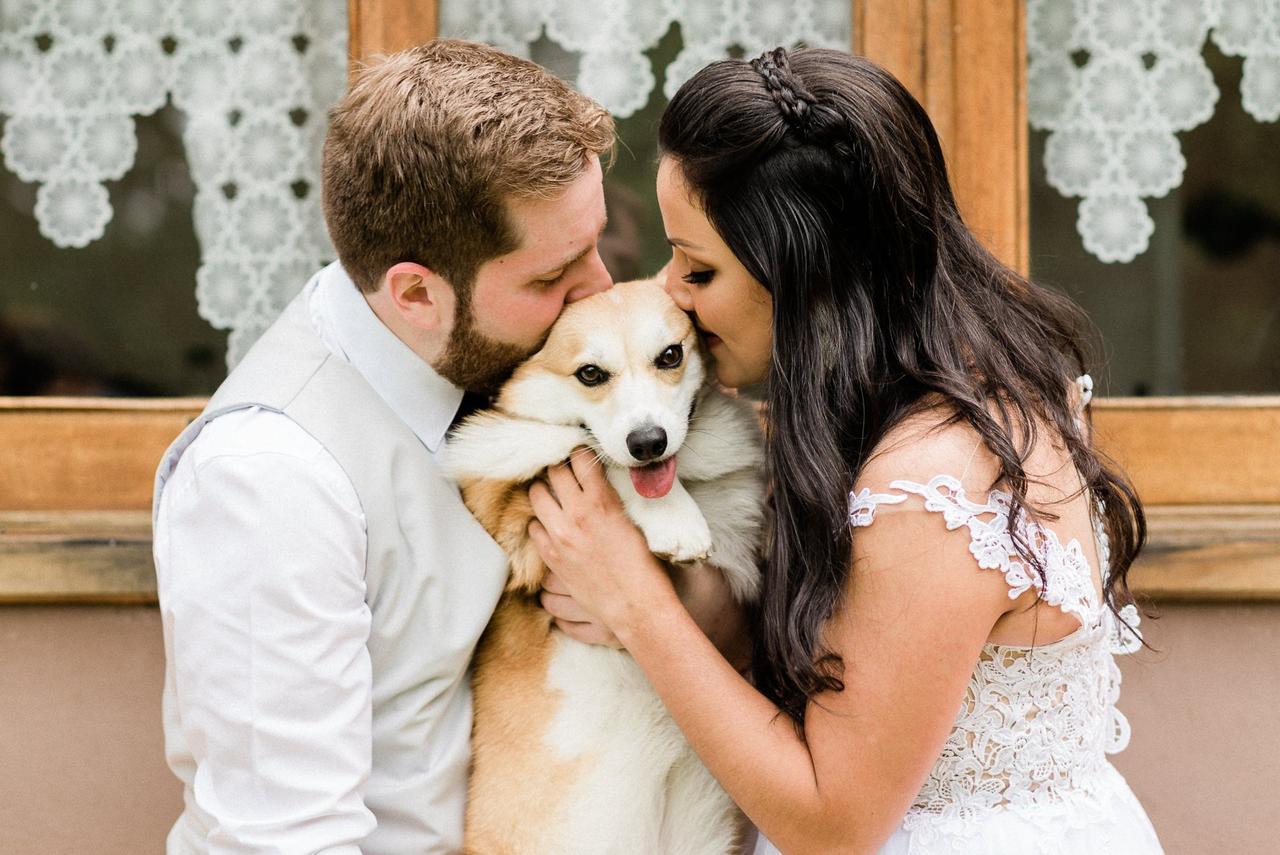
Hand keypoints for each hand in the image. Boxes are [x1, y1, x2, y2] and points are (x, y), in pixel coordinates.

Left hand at [527, 448, 675, 635]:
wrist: (636, 606)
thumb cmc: (646, 565)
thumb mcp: (636, 521)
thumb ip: (615, 496)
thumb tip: (602, 478)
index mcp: (601, 502)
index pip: (581, 460)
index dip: (580, 453)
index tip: (581, 453)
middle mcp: (575, 515)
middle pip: (553, 473)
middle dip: (559, 468)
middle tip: (566, 470)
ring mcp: (559, 537)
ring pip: (537, 497)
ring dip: (545, 492)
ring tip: (554, 494)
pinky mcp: (551, 557)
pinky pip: (533, 528)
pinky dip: (541, 522)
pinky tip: (552, 525)